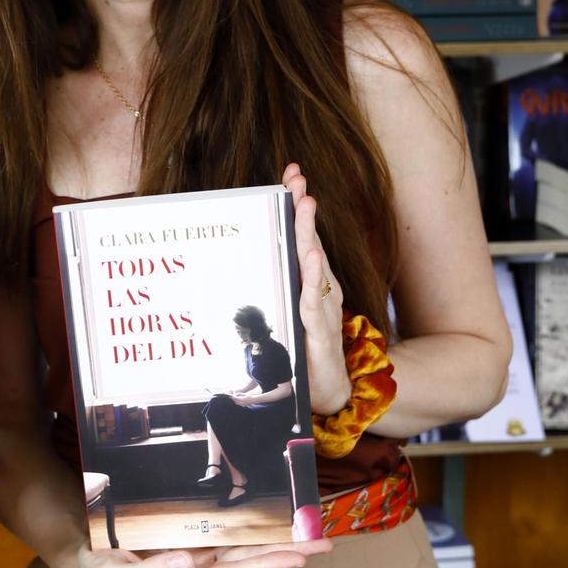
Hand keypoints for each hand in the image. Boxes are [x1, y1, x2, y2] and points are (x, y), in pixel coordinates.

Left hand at [283, 163, 349, 415]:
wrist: (329, 393)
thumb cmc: (304, 354)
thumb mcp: (283, 318)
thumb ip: (270, 294)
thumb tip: (238, 270)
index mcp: (310, 284)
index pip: (302, 238)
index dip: (297, 207)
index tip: (291, 174)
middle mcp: (321, 290)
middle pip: (310, 242)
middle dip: (303, 209)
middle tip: (297, 178)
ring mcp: (324, 308)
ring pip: (315, 266)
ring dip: (309, 234)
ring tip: (306, 204)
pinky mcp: (320, 331)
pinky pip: (315, 301)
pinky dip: (315, 278)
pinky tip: (314, 257)